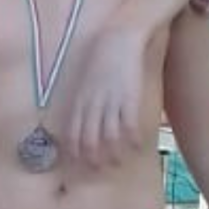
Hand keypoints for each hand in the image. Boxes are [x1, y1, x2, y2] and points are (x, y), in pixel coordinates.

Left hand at [51, 24, 150, 170]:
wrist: (118, 38)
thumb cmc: (101, 57)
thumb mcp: (85, 80)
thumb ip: (84, 98)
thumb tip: (85, 115)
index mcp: (79, 100)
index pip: (72, 132)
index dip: (74, 150)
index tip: (76, 162)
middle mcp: (92, 104)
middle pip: (89, 139)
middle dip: (92, 158)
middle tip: (96, 170)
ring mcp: (111, 101)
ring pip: (109, 136)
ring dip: (112, 153)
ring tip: (116, 163)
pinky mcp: (129, 96)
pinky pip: (129, 124)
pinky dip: (132, 138)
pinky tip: (135, 146)